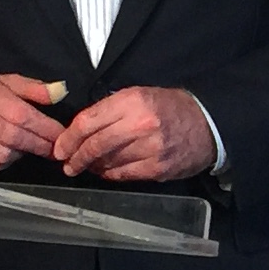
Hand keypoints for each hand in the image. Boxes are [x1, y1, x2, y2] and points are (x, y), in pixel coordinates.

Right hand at [0, 71, 64, 173]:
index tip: (61, 137)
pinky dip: (0, 164)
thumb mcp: (3, 83)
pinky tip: (3, 155)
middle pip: (12, 136)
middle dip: (37, 145)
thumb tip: (59, 92)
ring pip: (0, 154)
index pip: (20, 113)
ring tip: (24, 148)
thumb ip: (32, 88)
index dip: (44, 128)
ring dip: (18, 154)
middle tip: (52, 150)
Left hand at [50, 85, 217, 182]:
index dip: (69, 137)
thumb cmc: (171, 107)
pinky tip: (104, 171)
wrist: (208, 124)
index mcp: (132, 101)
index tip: (60, 147)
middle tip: (66, 163)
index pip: (88, 121)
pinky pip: (123, 174)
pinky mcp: (158, 168)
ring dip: (91, 167)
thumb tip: (82, 128)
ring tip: (85, 167)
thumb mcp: (140, 94)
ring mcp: (150, 149)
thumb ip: (111, 108)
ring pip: (107, 162)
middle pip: (95, 144)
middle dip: (75, 157)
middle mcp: (140, 124)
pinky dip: (109, 174)